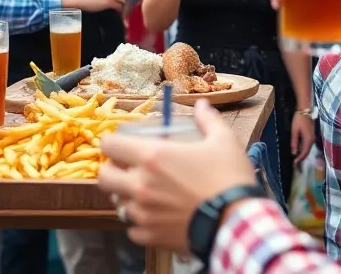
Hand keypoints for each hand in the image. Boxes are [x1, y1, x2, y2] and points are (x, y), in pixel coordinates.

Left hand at [98, 100, 257, 255]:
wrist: (236, 223)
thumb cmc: (228, 178)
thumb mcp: (223, 141)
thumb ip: (208, 120)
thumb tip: (201, 104)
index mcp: (152, 157)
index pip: (110, 145)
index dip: (112, 142)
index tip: (122, 144)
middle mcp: (140, 185)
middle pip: (104, 177)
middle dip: (111, 170)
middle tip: (127, 169)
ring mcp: (143, 213)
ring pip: (118, 204)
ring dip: (127, 197)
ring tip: (145, 194)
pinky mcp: (150, 237)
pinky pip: (132, 229)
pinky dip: (140, 223)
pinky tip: (155, 217)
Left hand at [290, 112, 314, 164]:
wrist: (305, 110)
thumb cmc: (299, 120)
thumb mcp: (294, 131)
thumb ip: (294, 142)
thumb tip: (294, 153)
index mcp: (308, 140)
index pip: (304, 153)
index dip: (299, 159)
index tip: (294, 164)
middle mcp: (312, 140)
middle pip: (307, 152)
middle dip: (301, 158)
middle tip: (294, 162)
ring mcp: (313, 137)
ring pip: (308, 148)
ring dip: (302, 153)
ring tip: (296, 157)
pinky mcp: (311, 135)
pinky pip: (308, 145)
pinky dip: (303, 149)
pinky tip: (299, 149)